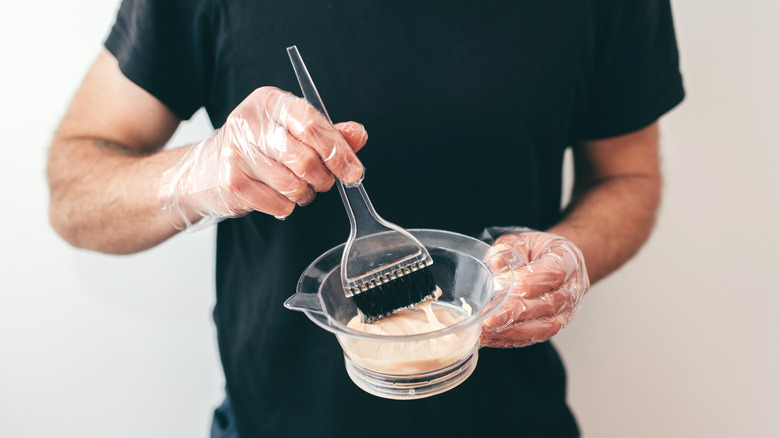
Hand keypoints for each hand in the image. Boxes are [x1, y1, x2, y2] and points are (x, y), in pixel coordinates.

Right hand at [158, 86, 367, 229]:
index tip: (354, 171)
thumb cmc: (259, 147)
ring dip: (305, 194)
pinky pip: (279, 204)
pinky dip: (286, 206)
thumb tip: (358, 134)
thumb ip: (329, 132)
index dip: (339, 151)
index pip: (311, 124)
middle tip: (323, 181)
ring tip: (297, 187)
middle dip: (323, 178)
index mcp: (270, 101)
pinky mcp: (231, 183)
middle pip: (305, 158)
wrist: (206, 169)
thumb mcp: (292, 130)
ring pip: (294, 185)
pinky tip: (277, 196)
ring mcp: (236, 153)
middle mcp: (249, 122)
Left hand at [481, 231, 588, 347]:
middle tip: (490, 317)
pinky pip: (536, 337)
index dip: (529, 281)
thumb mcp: (522, 240)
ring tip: (487, 330)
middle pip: (549, 303)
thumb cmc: (539, 251)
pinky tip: (490, 337)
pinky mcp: (555, 326)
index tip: (503, 284)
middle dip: (516, 312)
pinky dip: (511, 339)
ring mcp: (567, 311)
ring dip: (514, 330)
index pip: (554, 272)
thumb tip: (497, 266)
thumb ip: (508, 250)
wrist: (558, 261)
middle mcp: (573, 288)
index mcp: (568, 259)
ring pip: (545, 326)